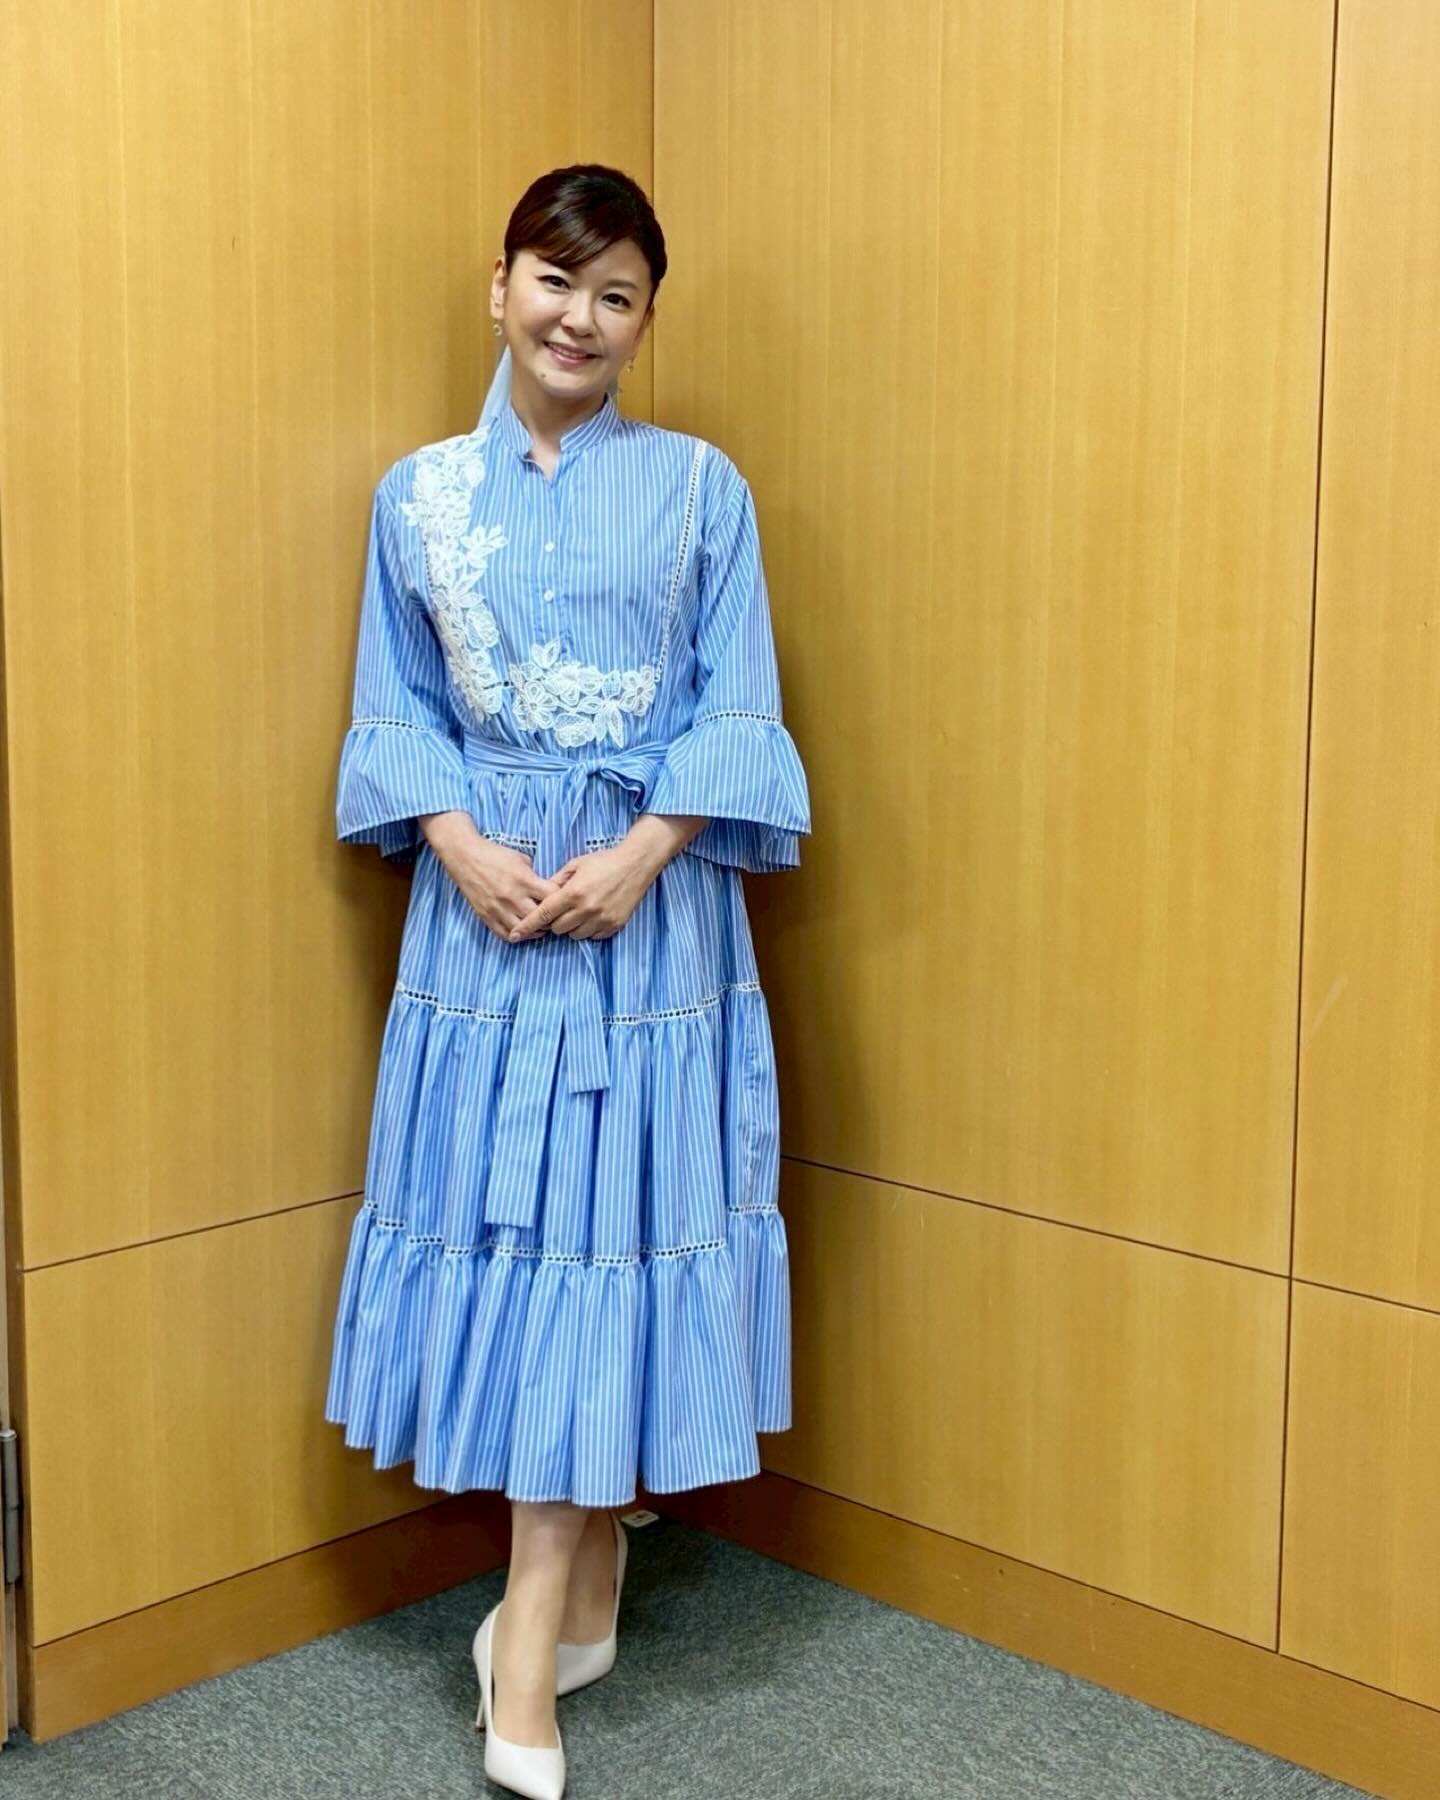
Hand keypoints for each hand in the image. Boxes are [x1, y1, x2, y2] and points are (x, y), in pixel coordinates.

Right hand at [424, 820, 562, 943]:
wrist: (465, 857)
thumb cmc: (494, 855)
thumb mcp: (521, 859)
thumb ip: (535, 876)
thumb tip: (548, 888)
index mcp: (524, 880)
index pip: (552, 897)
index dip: (560, 900)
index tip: (562, 901)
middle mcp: (512, 897)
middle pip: (540, 918)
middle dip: (550, 919)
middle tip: (554, 918)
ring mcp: (498, 909)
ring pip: (524, 930)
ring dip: (535, 931)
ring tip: (540, 927)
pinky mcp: (486, 916)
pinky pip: (505, 934)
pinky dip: (516, 936)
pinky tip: (522, 931)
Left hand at [508, 842, 660, 942]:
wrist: (636, 865)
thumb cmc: (604, 861)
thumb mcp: (576, 864)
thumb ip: (557, 881)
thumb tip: (542, 894)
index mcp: (573, 892)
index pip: (544, 914)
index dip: (527, 926)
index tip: (515, 935)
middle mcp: (586, 909)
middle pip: (557, 929)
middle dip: (555, 921)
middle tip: (563, 908)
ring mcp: (601, 919)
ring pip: (574, 935)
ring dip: (572, 926)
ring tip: (580, 910)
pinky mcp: (613, 925)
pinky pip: (593, 936)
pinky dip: (589, 929)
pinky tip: (594, 914)